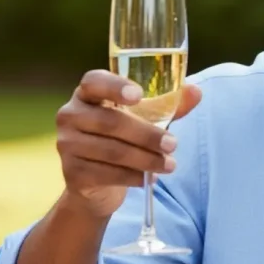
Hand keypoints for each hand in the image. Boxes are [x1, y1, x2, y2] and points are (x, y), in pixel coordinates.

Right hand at [54, 70, 201, 218]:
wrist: (98, 182)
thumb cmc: (124, 137)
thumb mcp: (147, 118)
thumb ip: (169, 104)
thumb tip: (196, 91)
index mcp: (87, 93)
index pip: (94, 81)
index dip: (115, 86)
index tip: (139, 95)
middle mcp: (70, 114)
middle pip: (110, 122)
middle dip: (146, 134)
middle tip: (173, 144)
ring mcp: (67, 144)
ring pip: (111, 151)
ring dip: (145, 159)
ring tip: (170, 165)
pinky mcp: (71, 173)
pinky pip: (106, 174)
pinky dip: (132, 177)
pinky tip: (149, 179)